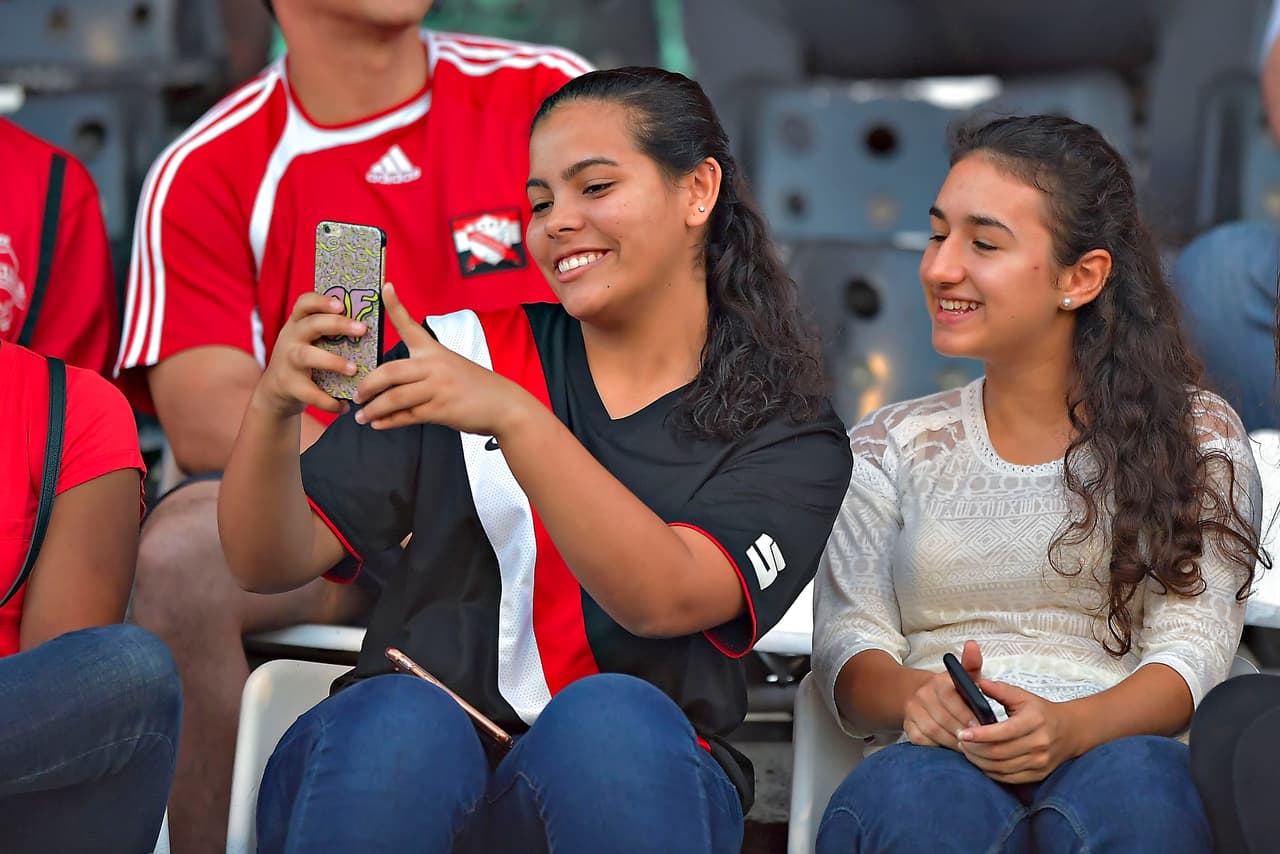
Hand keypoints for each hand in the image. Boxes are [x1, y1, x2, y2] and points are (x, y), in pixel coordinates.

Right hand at [256, 292, 365, 417]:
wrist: (277, 391)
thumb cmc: (306, 361)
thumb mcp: (312, 342)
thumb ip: (333, 335)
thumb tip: (370, 330)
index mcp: (299, 323)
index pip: (305, 303)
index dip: (321, 301)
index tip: (341, 303)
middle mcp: (291, 338)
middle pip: (311, 325)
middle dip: (337, 325)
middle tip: (362, 329)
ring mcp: (287, 361)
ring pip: (307, 356)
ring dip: (333, 361)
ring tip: (354, 370)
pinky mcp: (288, 385)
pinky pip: (309, 392)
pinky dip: (328, 401)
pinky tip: (344, 406)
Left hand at [353, 283, 536, 434]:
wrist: (503, 405)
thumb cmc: (475, 387)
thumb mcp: (451, 367)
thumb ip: (424, 372)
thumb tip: (393, 387)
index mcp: (434, 351)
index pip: (410, 325)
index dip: (396, 305)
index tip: (385, 286)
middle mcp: (434, 365)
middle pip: (389, 372)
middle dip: (367, 385)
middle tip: (356, 395)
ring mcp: (437, 388)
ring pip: (394, 398)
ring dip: (373, 409)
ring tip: (362, 416)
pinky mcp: (440, 409)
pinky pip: (406, 416)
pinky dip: (389, 421)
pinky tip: (378, 424)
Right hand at [903, 640, 984, 750]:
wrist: (919, 696)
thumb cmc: (951, 691)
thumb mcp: (964, 676)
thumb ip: (971, 664)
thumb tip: (973, 645)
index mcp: (937, 682)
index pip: (950, 699)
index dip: (965, 714)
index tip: (979, 727)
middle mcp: (922, 695)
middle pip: (942, 718)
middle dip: (961, 732)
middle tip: (977, 743)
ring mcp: (912, 711)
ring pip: (933, 731)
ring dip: (951, 741)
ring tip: (967, 747)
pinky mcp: (908, 726)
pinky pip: (922, 740)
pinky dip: (937, 746)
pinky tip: (950, 748)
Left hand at [957, 679, 1078, 782]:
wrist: (1070, 731)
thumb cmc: (1041, 712)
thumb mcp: (1022, 696)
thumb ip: (1000, 690)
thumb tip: (977, 683)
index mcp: (1035, 720)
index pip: (1004, 731)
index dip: (981, 734)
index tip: (962, 733)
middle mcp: (1039, 743)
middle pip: (1000, 753)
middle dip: (975, 749)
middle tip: (960, 741)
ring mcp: (1040, 762)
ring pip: (1002, 768)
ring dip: (979, 761)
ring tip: (966, 750)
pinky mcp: (1038, 775)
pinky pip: (1009, 778)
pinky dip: (991, 772)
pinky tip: (980, 762)